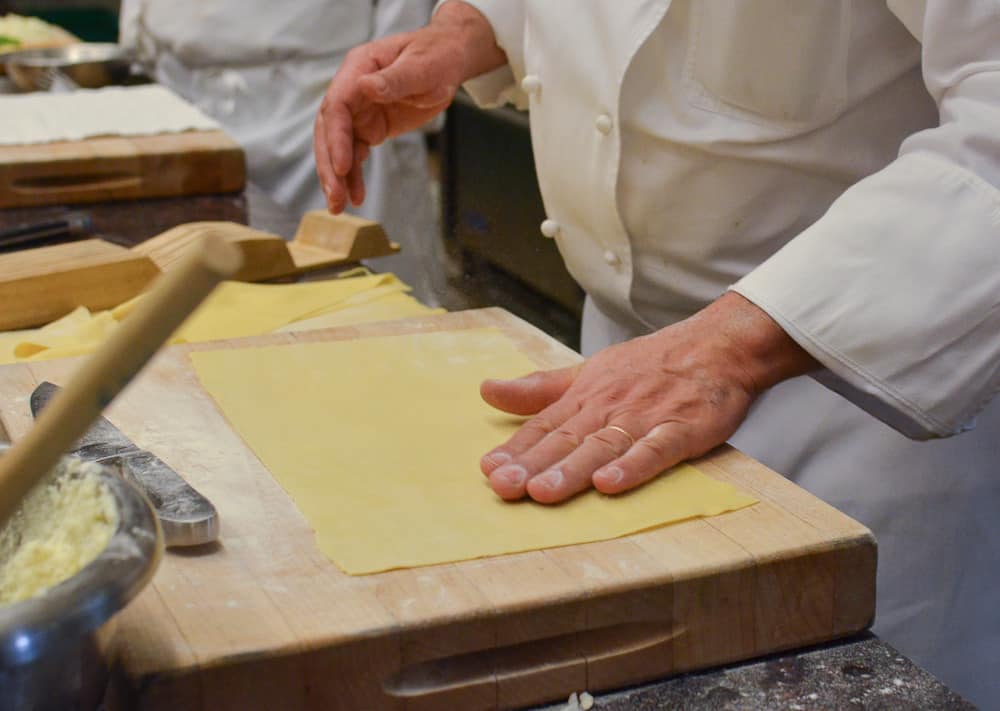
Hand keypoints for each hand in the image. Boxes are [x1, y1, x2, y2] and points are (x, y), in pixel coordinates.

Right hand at [314, 0, 505, 212]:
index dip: (336, 138)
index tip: (343, 166)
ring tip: (339, 206)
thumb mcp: (420, 67)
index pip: (336, 106)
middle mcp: (351, 91)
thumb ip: (394, 79)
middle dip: (330, 166)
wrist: (445, 62)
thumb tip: (367, 87)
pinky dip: (354, 176)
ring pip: (338, 147)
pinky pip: (355, 154)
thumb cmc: (434, 57)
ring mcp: (358, 111)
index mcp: (358, 69)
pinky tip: (356, 196)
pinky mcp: (369, 128)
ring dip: (338, 178)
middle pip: (329, 131)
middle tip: (334, 197)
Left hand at [480, 292, 818, 503]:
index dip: (516, 449)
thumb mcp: (590, 370)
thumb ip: (541, 388)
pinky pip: (654, 450)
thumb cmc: (651, 363)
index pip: (545, 425)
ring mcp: (645, 417)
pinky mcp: (682, 429)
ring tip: (543, 491)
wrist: (718, 346)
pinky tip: (609, 484)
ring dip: (572, 469)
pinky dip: (632, 466)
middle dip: (533, 464)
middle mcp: (610, 407)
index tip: (489, 470)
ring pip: (603, 446)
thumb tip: (488, 391)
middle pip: (567, 439)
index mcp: (587, 396)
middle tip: (504, 487)